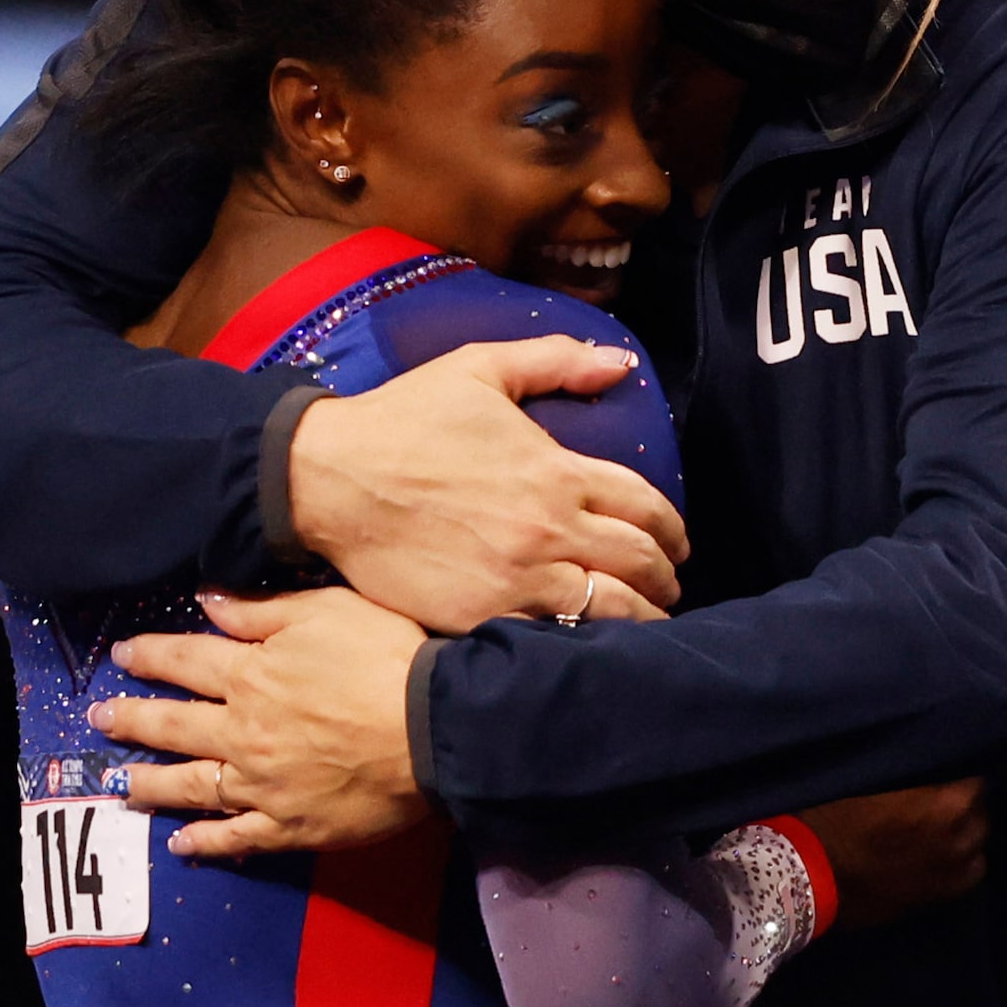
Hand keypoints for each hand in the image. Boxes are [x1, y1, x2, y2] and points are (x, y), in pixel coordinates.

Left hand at [92, 589, 425, 858]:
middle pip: (175, 726)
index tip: (123, 655)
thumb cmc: (387, 660)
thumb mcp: (329, 611)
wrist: (432, 729)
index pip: (187, 661)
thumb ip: (263, 610)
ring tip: (124, 784)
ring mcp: (261, 785)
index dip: (152, 655)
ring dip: (152, 783)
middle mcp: (243, 733)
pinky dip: (205, 842)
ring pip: (192, 785)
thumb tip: (206, 601)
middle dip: (133, 719)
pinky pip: (235, 837)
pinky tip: (182, 843)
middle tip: (102, 719)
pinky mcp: (289, 825)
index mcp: (252, 676)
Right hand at [288, 335, 687, 634]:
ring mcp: (518, 576)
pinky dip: (583, 642)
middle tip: (669, 584)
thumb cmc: (403, 418)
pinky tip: (592, 645)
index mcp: (557, 471)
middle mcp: (550, 527)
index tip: (677, 543)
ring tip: (649, 621)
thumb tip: (619, 363)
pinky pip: (553, 636)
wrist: (329, 478)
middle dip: (666, 576)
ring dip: (641, 617)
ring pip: (610, 608)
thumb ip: (555, 361)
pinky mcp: (481, 613)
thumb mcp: (480, 370)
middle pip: (639, 561)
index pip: (645, 506)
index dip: (672, 529)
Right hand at [796, 779, 988, 927]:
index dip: (964, 774)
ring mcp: (947, 879)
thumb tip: (927, 773)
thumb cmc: (832, 817)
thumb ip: (912, 778)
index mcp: (948, 807)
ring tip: (943, 832)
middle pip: (981, 817)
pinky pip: (959, 882)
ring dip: (965, 841)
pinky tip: (934, 860)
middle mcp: (958, 844)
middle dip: (967, 807)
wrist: (804, 875)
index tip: (950, 770)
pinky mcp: (930, 904)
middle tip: (942, 799)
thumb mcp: (874, 780)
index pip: (979, 781)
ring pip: (976, 854)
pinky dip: (954, 869)